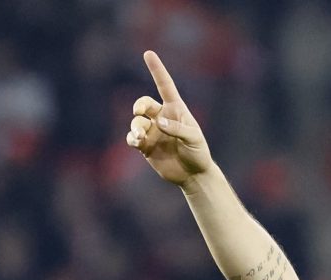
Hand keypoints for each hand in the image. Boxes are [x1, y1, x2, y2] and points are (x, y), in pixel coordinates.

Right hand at [126, 51, 212, 186]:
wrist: (193, 175)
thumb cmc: (198, 153)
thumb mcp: (194, 139)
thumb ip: (178, 130)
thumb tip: (158, 123)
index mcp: (176, 110)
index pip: (165, 86)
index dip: (157, 70)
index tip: (148, 53)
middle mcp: (162, 118)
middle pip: (144, 103)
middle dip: (140, 105)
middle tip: (140, 111)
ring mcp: (152, 132)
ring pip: (136, 122)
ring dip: (136, 127)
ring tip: (141, 136)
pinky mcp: (145, 146)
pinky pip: (132, 138)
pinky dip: (131, 138)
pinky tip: (137, 142)